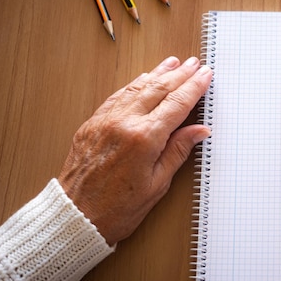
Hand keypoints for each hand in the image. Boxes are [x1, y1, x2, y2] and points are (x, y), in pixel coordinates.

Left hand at [58, 56, 212, 244]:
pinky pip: (117, 96)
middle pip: (158, 89)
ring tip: (173, 63)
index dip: (194, 87)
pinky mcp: (93, 124)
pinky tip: (143, 79)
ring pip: (137, 87)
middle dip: (180, 75)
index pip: (177, 104)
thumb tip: (198, 131)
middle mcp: (124, 123)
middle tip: (194, 64)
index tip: (205, 76)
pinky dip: (134, 84)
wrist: (75, 217)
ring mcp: (106, 121)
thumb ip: (178, 151)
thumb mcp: (157, 184)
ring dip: (157, 73)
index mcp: (144, 138)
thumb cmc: (117, 209)